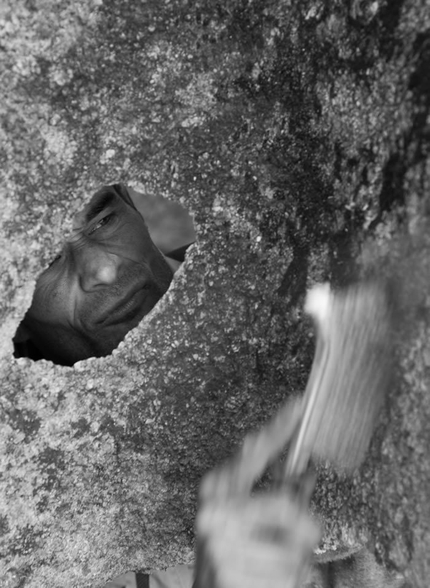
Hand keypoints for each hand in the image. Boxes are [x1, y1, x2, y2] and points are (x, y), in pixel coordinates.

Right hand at [194, 399, 320, 587]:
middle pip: (288, 506)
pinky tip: (265, 581)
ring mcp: (219, 542)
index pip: (254, 451)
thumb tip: (305, 470)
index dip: (278, 428)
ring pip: (295, 547)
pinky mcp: (229, 574)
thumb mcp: (245, 515)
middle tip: (290, 538)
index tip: (298, 404)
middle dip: (301, 527)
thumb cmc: (230, 554)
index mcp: (216, 488)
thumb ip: (276, 491)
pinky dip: (287, 583)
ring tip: (269, 563)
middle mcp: (214, 509)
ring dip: (294, 560)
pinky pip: (289, 577)